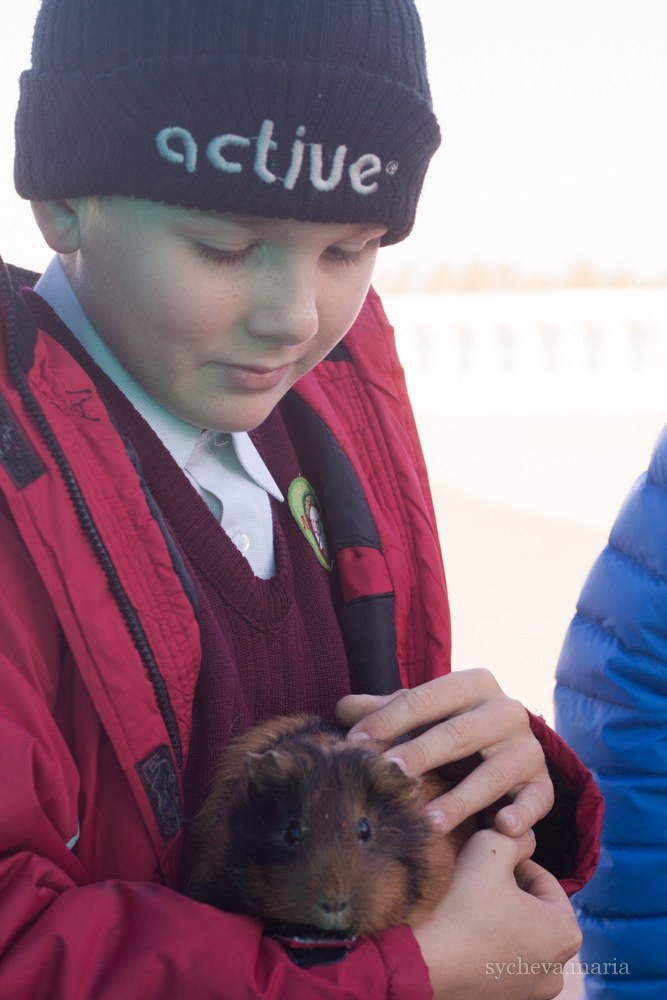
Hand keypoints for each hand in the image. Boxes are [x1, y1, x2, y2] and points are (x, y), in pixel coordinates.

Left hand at [336, 669, 551, 835]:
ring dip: (462, 799)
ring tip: (429, 821)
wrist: (507, 748)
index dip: (388, 719)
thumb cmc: (449, 727)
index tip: (356, 743)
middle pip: (459, 733)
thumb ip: (384, 709)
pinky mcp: (543, 783)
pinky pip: (537, 800)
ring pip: (495, 773)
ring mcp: (528, 748)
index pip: (425, 699)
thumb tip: (343, 709)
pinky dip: (523, 814)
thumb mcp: (421, 714)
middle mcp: (506, 710)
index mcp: (473, 684)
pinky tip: (502, 827)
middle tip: (389, 775)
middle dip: (421, 754)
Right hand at [412, 829, 581, 999]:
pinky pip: (501, 961)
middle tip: (476, 878)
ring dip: (498, 916)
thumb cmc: (460, 904)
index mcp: (566, 933)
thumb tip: (525, 836)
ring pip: (518, 935)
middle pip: (533, 910)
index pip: (543, 880)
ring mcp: (531, 992)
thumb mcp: (489, 848)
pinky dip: (487, 943)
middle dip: (509, 889)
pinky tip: (462, 930)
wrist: (418, 962)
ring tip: (468, 903)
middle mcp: (557, 970)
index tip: (486, 859)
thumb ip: (515, 836)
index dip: (514, 860)